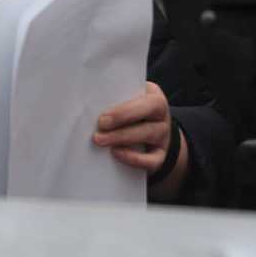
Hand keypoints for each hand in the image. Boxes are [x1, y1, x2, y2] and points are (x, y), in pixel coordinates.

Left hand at [93, 82, 188, 197]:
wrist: (151, 141)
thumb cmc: (133, 116)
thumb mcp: (129, 104)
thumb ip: (116, 102)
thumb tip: (92, 107)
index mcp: (153, 97)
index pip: (144, 96)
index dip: (124, 108)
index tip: (103, 116)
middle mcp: (161, 115)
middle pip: (147, 112)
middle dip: (121, 118)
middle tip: (100, 126)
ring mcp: (163, 136)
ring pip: (148, 133)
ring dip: (122, 137)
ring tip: (100, 140)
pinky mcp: (161, 156)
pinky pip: (151, 159)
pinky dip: (134, 158)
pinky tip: (116, 154)